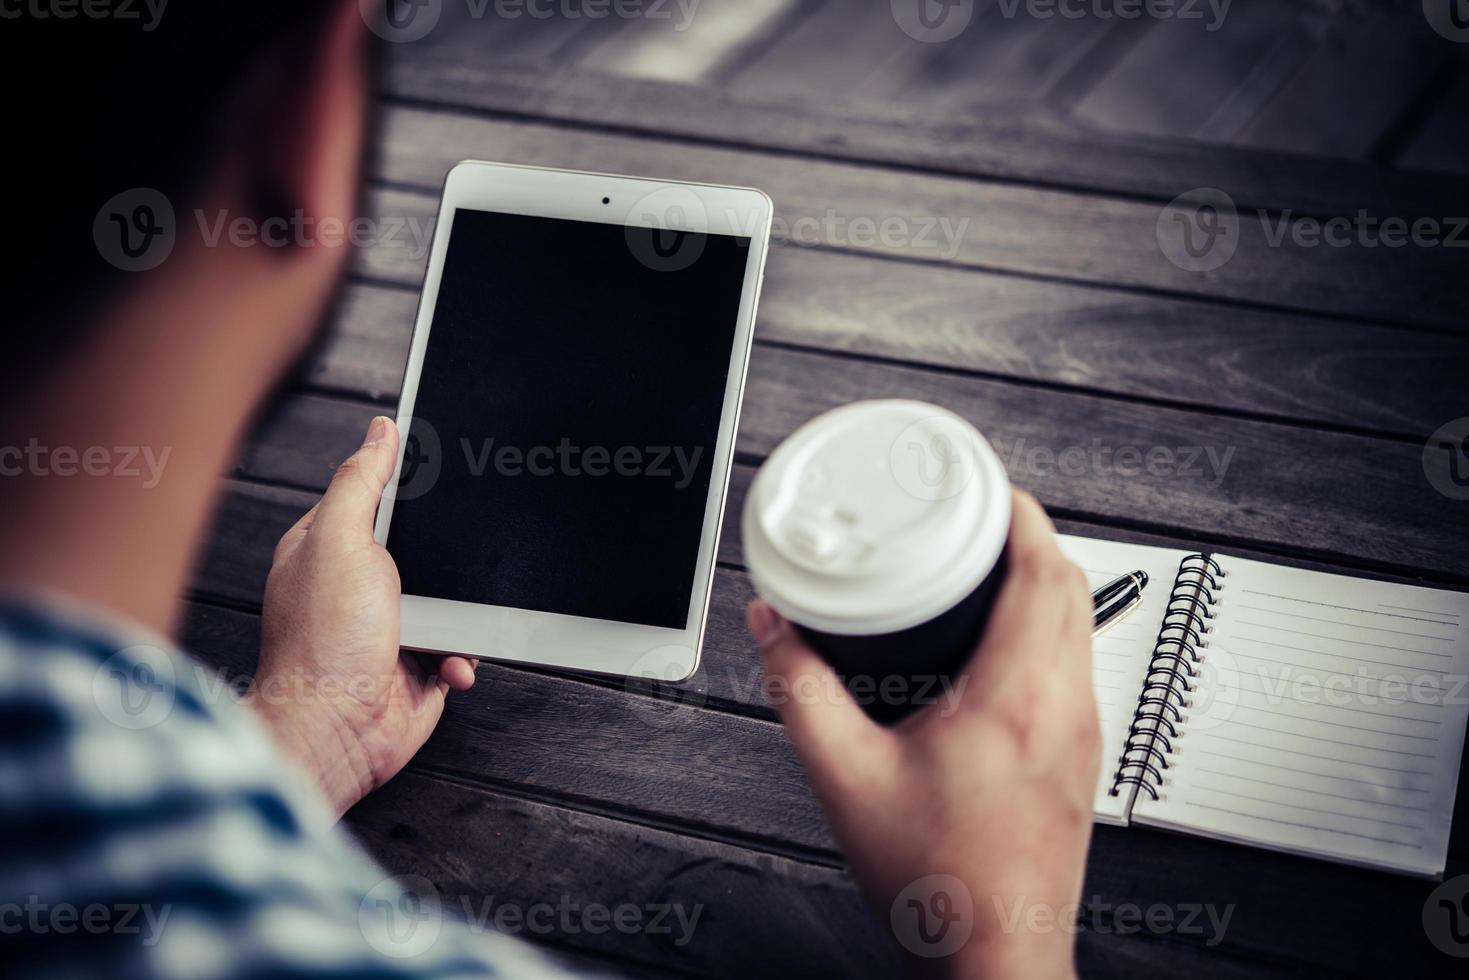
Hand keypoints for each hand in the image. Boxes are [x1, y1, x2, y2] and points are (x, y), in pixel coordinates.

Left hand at [250, 416, 476, 815]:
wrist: (339, 730)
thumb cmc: (322, 643)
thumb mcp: (340, 539)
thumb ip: (361, 481)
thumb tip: (380, 430)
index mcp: (328, 546)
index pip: (373, 495)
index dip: (406, 482)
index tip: (442, 470)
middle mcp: (356, 585)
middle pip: (422, 546)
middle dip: (446, 555)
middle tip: (458, 556)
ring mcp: (388, 627)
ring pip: (449, 597)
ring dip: (459, 613)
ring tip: (447, 623)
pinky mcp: (416, 664)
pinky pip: (460, 645)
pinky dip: (462, 655)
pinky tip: (448, 660)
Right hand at [748, 491, 1097, 978]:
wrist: (996, 950)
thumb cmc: (940, 881)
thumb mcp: (845, 778)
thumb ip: (801, 693)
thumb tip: (773, 629)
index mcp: (1016, 697)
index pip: (1042, 571)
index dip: (1019, 513)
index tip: (990, 486)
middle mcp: (1064, 706)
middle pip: (1070, 584)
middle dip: (1028, 536)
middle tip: (980, 516)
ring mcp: (1082, 732)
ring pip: (1081, 623)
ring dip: (1044, 580)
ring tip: (988, 566)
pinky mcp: (1081, 756)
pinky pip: (1077, 661)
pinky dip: (1049, 626)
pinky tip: (1003, 642)